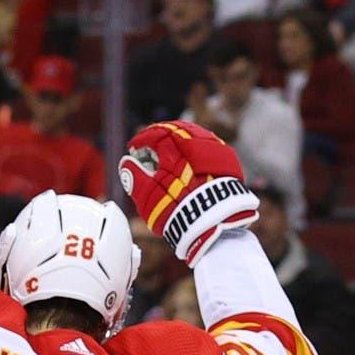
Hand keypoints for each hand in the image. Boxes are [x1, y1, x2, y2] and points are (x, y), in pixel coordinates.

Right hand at [119, 120, 258, 263]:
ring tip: (170, 159)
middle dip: (160, 139)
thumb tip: (126, 164)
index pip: (154, 133)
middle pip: (175, 132)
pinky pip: (209, 149)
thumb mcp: (147, 194)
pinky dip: (196, 154)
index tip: (134, 148)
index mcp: (174, 144)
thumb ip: (133, 175)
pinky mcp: (228, 161)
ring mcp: (215, 149)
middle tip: (151, 151)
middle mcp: (196, 140)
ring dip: (180, 145)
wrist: (215, 222)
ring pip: (194, 138)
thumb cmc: (177, 208)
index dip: (141, 140)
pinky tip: (191, 166)